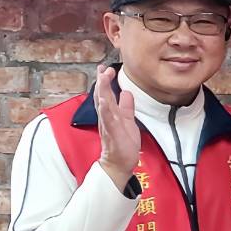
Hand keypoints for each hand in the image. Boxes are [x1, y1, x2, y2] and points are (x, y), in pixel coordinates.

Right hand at [95, 65, 140, 190]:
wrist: (120, 163)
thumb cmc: (123, 143)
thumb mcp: (128, 120)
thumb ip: (126, 106)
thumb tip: (126, 92)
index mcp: (111, 113)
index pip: (106, 94)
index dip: (105, 81)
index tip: (106, 68)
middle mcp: (107, 117)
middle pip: (102, 96)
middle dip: (102, 81)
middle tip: (103, 68)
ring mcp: (108, 124)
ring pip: (103, 104)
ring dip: (102, 90)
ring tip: (102, 77)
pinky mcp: (112, 133)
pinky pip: (107, 120)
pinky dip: (105, 110)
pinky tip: (104, 101)